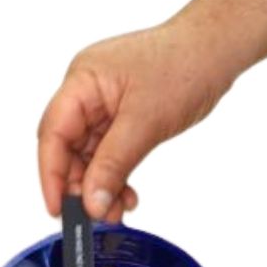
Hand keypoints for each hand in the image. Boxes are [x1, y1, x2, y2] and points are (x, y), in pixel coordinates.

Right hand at [38, 22, 233, 221]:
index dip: (51, 175)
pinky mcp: (120, 119)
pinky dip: (114, 177)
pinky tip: (126, 195)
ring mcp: (103, 107)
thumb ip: (114, 164)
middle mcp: (86, 93)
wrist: (215, 51)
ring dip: (99, 187)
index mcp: (82, 81)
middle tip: (95, 214)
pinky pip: (107, 155)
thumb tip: (92, 201)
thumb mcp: (145, 121)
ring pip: (88, 158)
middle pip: (67, 149)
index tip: (57, 209)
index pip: (53, 134)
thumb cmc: (185, 65)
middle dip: (79, 186)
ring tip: (116, 210)